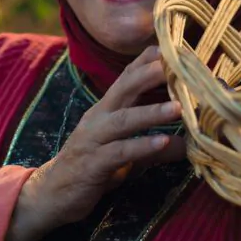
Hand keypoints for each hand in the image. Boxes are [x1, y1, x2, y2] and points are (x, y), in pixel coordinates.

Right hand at [1, 46, 184, 240]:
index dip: (146, 61)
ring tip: (179, 108)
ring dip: (152, 112)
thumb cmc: (93, 167)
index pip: (127, 78)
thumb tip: (188, 143)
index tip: (171, 47)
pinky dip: (142, 146)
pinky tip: (163, 142)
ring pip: (124, 120)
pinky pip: (119, 152)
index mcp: (106, 109)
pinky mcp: (92, 164)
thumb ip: (154, 145)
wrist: (52, 194)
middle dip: (150, 74)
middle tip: (177, 65)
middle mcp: (98, 118)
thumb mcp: (127, 154)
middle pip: (124, 88)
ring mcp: (93, 139)